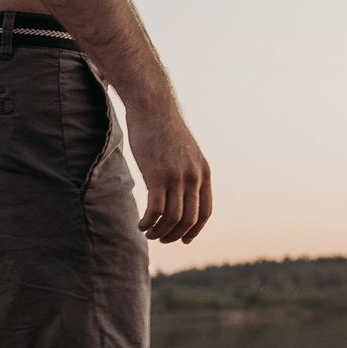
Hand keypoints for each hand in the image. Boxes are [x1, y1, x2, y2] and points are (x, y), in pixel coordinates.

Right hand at [127, 99, 212, 243]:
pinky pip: (155, 210)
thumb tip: (180, 192)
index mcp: (203, 173)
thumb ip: (187, 172)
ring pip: (172, 218)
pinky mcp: (157, 175)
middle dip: (175, 235)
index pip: (205, 212)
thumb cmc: (164, 129)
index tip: (184, 239)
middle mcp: (194, 177)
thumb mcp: (185, 152)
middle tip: (161, 239)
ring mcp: (176, 177)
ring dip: (160, 232)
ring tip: (149, 233)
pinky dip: (149, 223)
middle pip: (189, 220)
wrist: (153, 108)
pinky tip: (141, 225)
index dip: (195, 230)